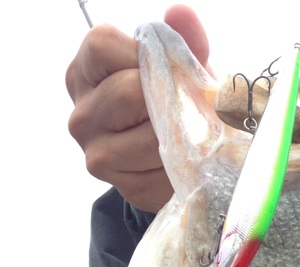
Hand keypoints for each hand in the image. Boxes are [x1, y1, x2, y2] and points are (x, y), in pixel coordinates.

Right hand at [65, 5, 209, 210]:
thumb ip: (181, 40)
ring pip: (149, 137)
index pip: (102, 46)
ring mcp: (97, 154)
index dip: (142, 55)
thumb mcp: (176, 65)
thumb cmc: (172, 100)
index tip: (164, 69)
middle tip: (187, 107)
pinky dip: (183, 166)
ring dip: (180, 137)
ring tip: (189, 136)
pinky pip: (163, 171)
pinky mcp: (124, 187)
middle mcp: (81, 114)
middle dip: (167, 98)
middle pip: (128, 92)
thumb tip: (181, 14)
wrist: (177, 157)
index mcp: (84, 72)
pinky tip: (184, 161)